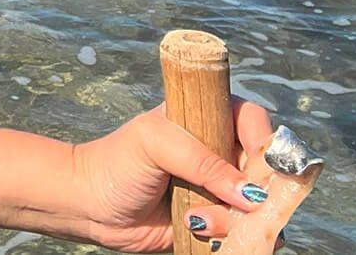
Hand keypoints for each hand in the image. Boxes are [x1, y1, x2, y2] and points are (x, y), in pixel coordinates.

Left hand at [65, 99, 274, 251]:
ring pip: (259, 205)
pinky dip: (235, 236)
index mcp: (204, 118)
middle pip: (265, 167)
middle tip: (232, 202)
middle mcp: (218, 152)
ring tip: (197, 220)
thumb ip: (203, 162)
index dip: (263, 142)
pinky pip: (246, 231)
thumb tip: (250, 193)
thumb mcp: (155, 145)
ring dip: (236, 218)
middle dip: (253, 190)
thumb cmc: (115, 163)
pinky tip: (202, 232)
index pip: (253, 120)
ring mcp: (219, 188)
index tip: (255, 165)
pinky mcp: (216, 220)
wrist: (90, 207)